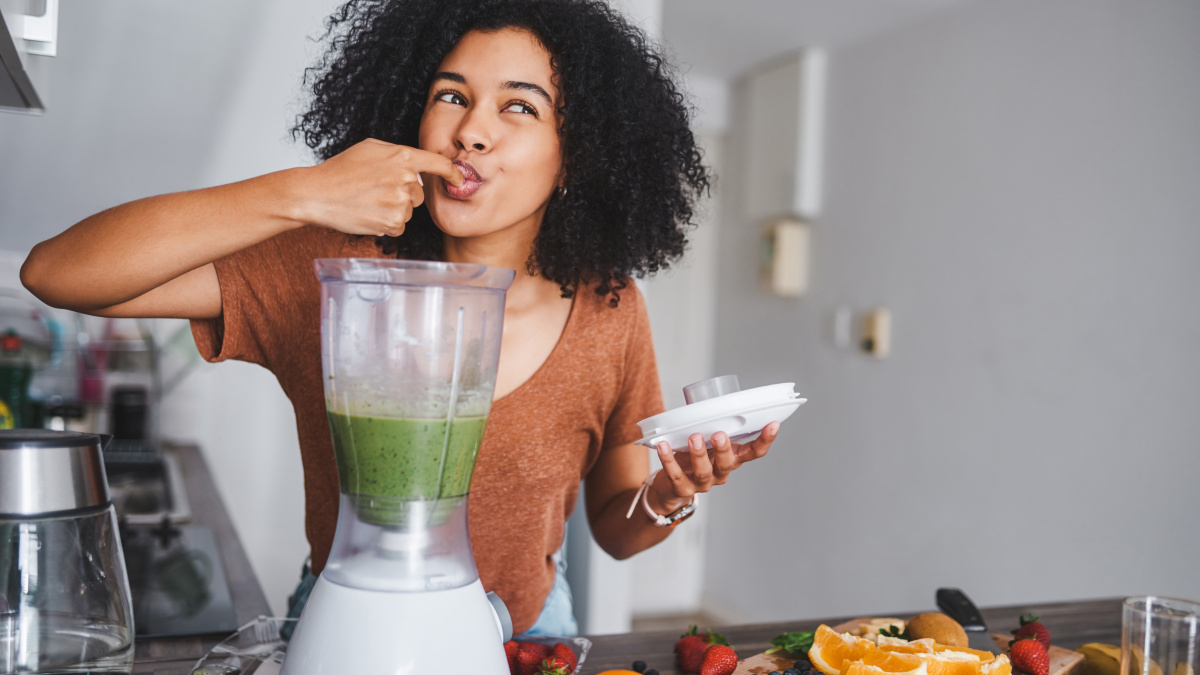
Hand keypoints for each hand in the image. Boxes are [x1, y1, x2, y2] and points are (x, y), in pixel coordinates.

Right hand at [290, 138, 462, 236]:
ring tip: (368, 201)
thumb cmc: (341, 169)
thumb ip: (398, 154)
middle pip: (420, 194)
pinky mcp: (392, 222)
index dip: (452, 173)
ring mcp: (400, 202)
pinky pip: (399, 226)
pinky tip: (368, 214)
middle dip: (404, 194)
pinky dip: (386, 223)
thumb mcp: (371, 148)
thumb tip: (417, 166)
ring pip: (409, 210)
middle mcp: (406, 179)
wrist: (317, 194)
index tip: (459, 179)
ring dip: (393, 209)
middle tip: (376, 190)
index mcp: (402, 157)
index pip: (439, 164)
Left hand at [648, 422, 780, 513]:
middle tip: (719, 434)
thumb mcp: (707, 441)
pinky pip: (676, 475)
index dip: (765, 440)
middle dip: (724, 449)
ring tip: (694, 437)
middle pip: (728, 464)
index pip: (754, 452)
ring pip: (704, 471)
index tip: (773, 423)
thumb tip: (708, 397)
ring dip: (699, 454)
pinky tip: (664, 446)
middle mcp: (721, 473)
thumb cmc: (692, 457)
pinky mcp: (682, 488)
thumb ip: (711, 425)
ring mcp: (703, 483)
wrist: (671, 487)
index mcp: (732, 459)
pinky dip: (669, 460)